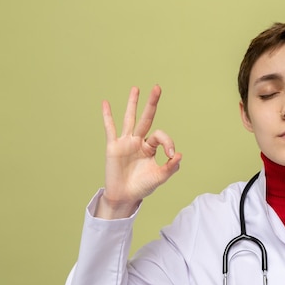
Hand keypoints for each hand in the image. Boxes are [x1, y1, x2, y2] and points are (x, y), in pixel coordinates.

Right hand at [97, 85, 181, 218]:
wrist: (125, 196)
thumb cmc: (143, 186)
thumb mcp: (160, 177)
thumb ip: (171, 167)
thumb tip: (179, 154)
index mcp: (151, 148)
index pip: (161, 136)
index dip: (168, 142)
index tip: (171, 154)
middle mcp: (139, 141)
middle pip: (146, 118)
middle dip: (152, 103)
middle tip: (158, 88)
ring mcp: (125, 142)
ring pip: (130, 119)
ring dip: (132, 104)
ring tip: (136, 89)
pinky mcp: (113, 146)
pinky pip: (110, 128)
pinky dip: (107, 116)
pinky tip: (106, 102)